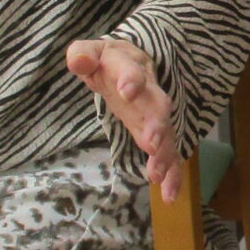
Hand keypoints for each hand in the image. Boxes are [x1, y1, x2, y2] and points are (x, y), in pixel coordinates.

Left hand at [66, 37, 181, 201]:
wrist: (132, 66)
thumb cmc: (109, 61)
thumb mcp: (91, 53)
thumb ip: (82, 55)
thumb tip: (77, 61)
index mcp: (131, 68)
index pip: (131, 71)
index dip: (130, 80)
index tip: (126, 92)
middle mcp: (149, 92)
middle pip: (158, 105)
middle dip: (157, 124)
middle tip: (152, 144)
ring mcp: (154, 115)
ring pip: (167, 133)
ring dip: (164, 154)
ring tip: (157, 175)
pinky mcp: (156, 135)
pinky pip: (169, 154)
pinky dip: (172, 175)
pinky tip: (169, 196)